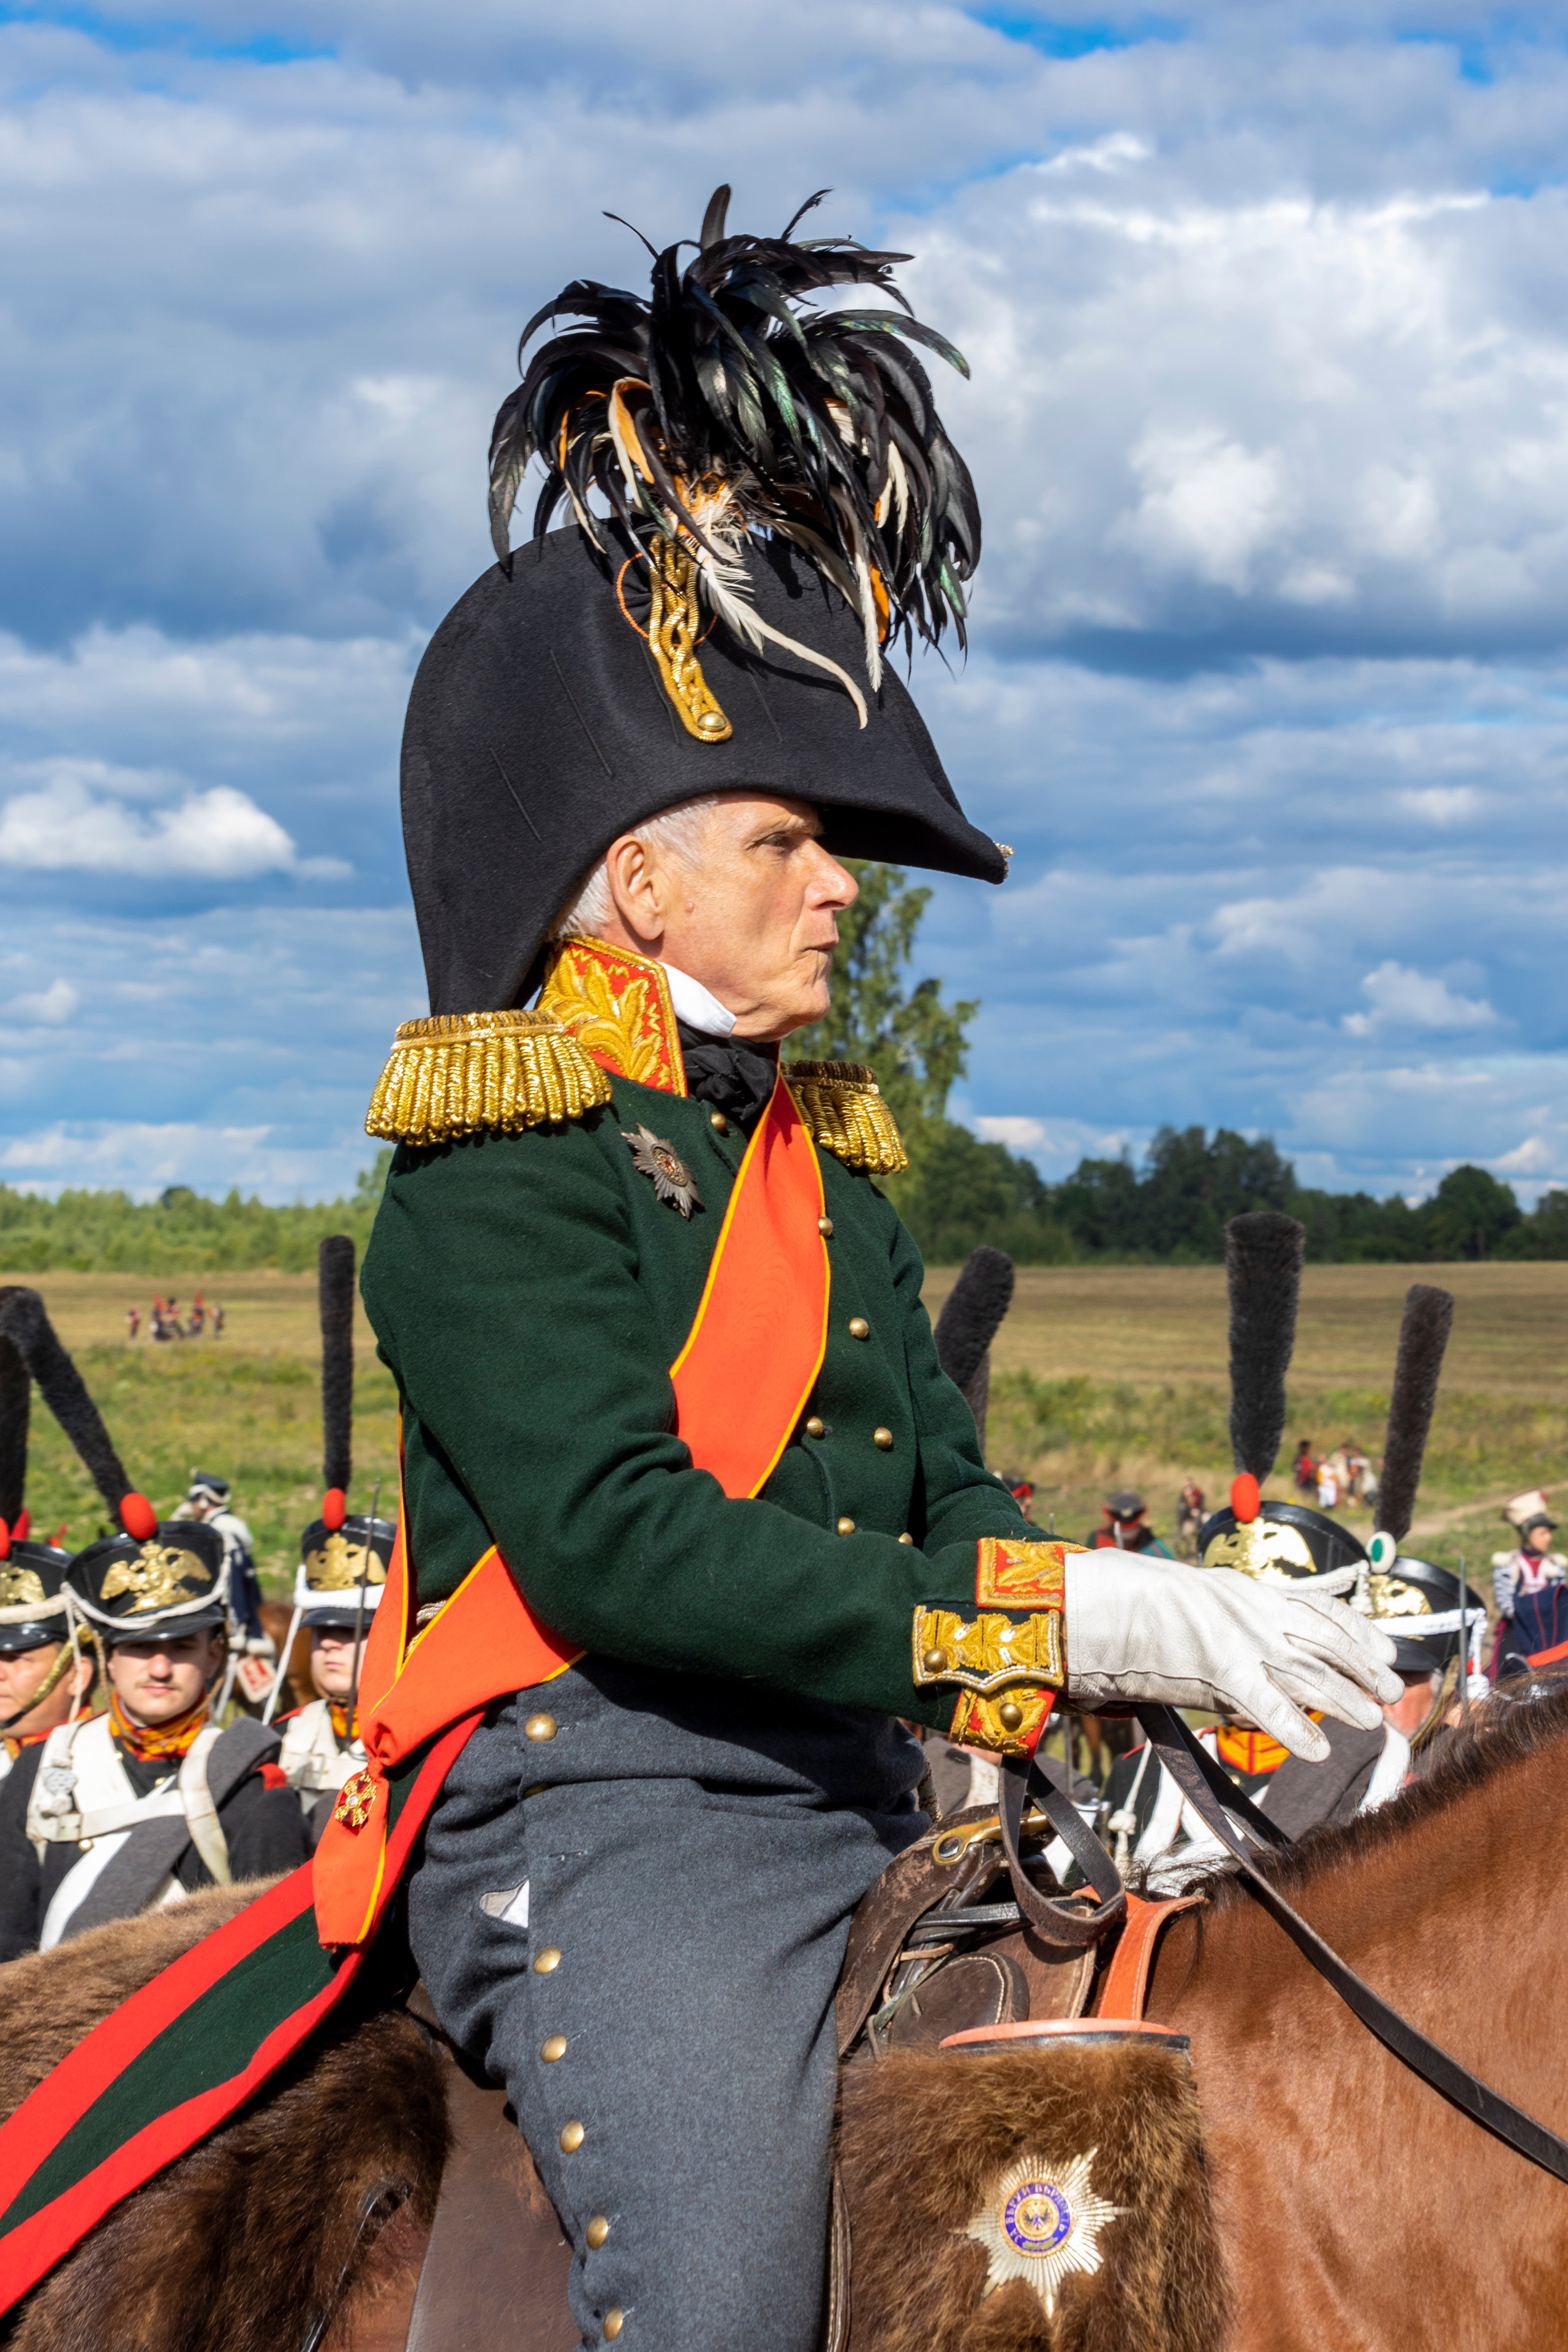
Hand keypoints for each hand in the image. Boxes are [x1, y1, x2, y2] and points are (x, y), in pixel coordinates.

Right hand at [1064, 1556, 1400, 1762]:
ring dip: (1343, 1701)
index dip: (1358, 1630)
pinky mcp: (1221, 1671)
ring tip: (1371, 1721)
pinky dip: (1295, 1730)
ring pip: (1308, 1674)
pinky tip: (1318, 1752)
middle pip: (1325, 1642)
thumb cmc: (1142, 1605)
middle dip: (1362, 1666)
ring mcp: (1241, 1641)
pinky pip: (1268, 1706)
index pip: (1320, 1609)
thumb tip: (1264, 1651)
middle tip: (1390, 1689)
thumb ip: (1236, 1622)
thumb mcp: (1201, 1600)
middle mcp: (1255, 1613)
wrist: (1103, 1606)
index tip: (1386, 1648)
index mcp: (1251, 1591)